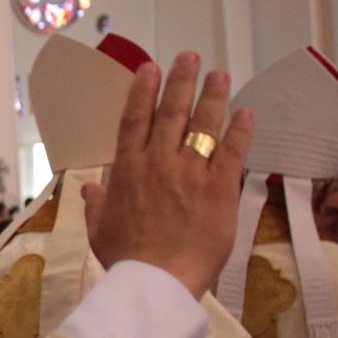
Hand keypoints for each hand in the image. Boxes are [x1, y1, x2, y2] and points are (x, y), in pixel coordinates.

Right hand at [80, 52, 253, 298]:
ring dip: (213, 95)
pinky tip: (246, 113)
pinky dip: (240, 130)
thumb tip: (90, 189)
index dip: (143, 90)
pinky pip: (232, 151)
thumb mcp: (99, 230)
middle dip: (181, 80)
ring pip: (203, 124)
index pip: (135, 118)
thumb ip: (96, 205)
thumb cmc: (125, 258)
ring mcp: (190, 172)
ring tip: (220, 74)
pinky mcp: (219, 188)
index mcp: (128, 170)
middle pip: (172, 111)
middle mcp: (159, 162)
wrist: (156, 280)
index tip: (150, 69)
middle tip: (190, 57)